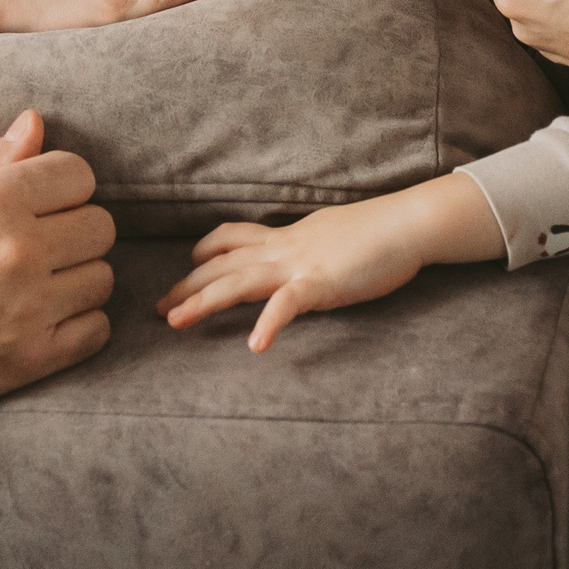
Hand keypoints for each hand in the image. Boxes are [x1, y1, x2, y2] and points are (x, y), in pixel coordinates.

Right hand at [0, 111, 115, 429]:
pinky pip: (96, 330)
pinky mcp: (29, 360)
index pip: (79, 173)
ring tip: (37, 281)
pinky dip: (78, 323)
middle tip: (37, 241)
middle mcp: (18, 251)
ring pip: (102, 276)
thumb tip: (34, 123)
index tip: (37, 199)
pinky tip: (43, 317)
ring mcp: (28, 309)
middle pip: (100, 225)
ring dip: (76, 276)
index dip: (59, 184)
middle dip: (73, 227)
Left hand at [155, 178, 501, 351]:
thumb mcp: (333, 236)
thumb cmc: (380, 231)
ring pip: (238, 281)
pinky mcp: (321, 283)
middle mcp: (285, 248)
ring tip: (175, 321)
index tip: (186, 264)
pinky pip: (287, 305)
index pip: (235, 238)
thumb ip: (313, 248)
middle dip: (188, 285)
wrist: (409, 222)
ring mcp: (299, 265)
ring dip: (203, 301)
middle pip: (223, 264)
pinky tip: (255, 346)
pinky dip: (269, 324)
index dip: (207, 251)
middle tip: (159, 308)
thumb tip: (306, 260)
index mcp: (288, 237)